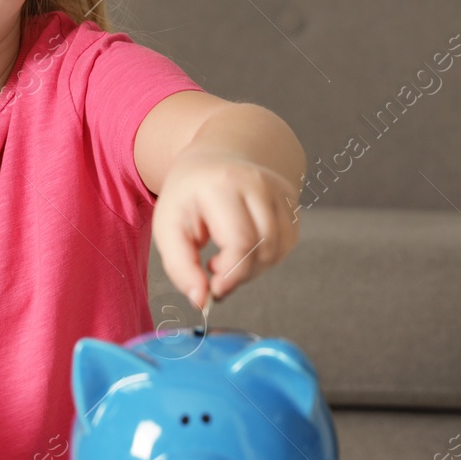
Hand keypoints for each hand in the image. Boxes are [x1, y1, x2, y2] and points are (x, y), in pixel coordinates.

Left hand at [152, 149, 300, 307]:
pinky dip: (266, 256)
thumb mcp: (168, 227)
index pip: (241, 242)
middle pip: (264, 249)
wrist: (213, 158)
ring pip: (279, 249)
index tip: (213, 287)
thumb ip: (181, 268)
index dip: (231, 274)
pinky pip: (287, 243)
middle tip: (215, 272)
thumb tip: (201, 301)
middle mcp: (257, 183)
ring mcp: (279, 189)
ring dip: (253, 267)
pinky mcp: (292, 199)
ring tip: (228, 257)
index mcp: (222, 185)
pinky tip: (245, 247)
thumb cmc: (188, 196)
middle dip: (240, 274)